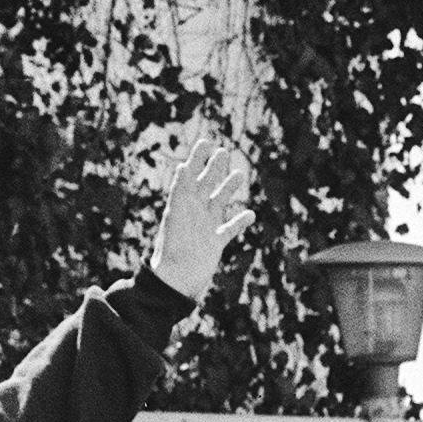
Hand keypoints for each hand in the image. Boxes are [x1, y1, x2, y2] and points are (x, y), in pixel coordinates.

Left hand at [147, 131, 255, 302]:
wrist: (176, 279)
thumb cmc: (172, 250)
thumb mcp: (176, 217)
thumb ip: (181, 193)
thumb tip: (183, 168)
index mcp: (182, 203)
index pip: (191, 175)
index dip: (198, 159)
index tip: (206, 142)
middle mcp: (194, 212)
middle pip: (206, 185)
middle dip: (215, 169)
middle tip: (224, 151)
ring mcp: (205, 226)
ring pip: (220, 203)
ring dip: (229, 190)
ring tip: (240, 175)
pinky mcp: (215, 243)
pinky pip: (229, 228)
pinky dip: (240, 221)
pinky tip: (250, 214)